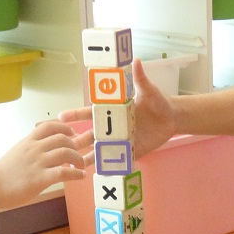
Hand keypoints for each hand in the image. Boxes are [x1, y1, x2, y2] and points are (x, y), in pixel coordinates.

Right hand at [0, 119, 88, 210]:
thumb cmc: (4, 172)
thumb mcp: (18, 152)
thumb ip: (32, 148)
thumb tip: (46, 148)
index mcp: (29, 141)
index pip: (49, 126)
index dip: (64, 127)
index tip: (72, 133)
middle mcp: (35, 148)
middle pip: (62, 138)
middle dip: (74, 145)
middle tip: (78, 154)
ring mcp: (38, 162)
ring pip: (66, 152)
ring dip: (78, 159)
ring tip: (80, 165)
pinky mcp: (41, 178)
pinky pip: (64, 172)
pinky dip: (76, 173)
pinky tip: (80, 175)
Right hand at [58, 58, 177, 159]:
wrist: (172, 118)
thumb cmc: (158, 101)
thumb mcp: (148, 91)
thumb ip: (140, 79)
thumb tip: (136, 60)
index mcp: (112, 111)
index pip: (90, 113)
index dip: (75, 114)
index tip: (61, 117)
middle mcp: (113, 127)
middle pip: (91, 134)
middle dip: (76, 140)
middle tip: (62, 146)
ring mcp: (120, 140)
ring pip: (100, 150)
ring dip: (87, 157)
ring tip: (73, 165)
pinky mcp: (130, 151)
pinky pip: (117, 160)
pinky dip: (108, 166)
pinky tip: (97, 174)